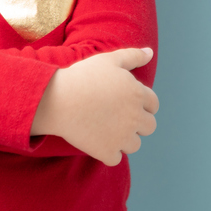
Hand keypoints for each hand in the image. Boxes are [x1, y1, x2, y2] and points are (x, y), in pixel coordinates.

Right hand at [31, 47, 157, 165]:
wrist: (57, 99)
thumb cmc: (82, 76)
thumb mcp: (108, 59)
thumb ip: (133, 55)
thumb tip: (150, 52)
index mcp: (138, 95)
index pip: (153, 105)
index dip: (140, 103)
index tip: (122, 102)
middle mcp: (135, 118)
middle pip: (149, 127)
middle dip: (136, 123)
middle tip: (114, 117)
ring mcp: (122, 137)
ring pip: (134, 145)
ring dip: (123, 139)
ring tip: (104, 128)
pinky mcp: (107, 152)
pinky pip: (115, 158)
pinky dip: (107, 152)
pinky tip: (95, 140)